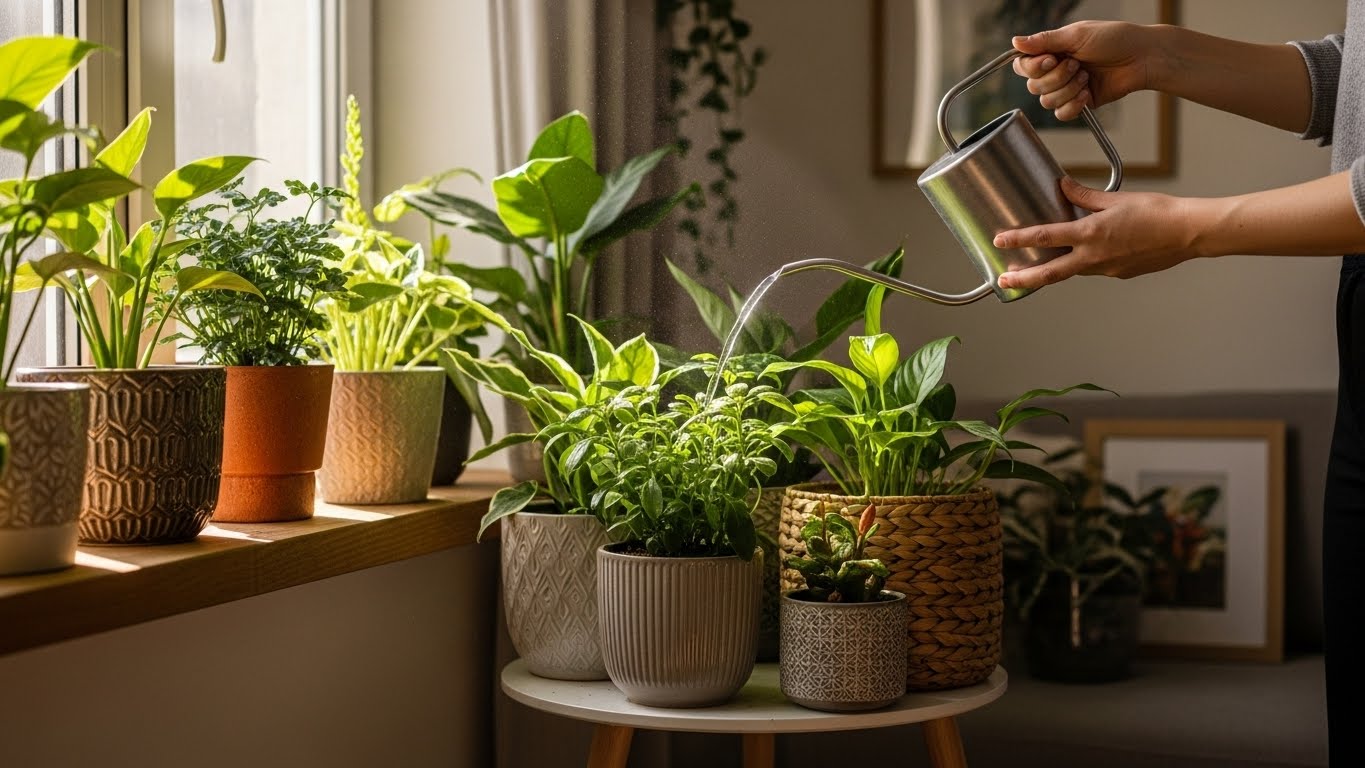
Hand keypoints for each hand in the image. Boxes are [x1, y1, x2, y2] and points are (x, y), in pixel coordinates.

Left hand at [993, 177, 1201, 290]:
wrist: (1187, 233)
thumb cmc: (1156, 211)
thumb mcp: (1115, 198)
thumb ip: (1084, 195)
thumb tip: (1062, 186)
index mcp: (1090, 234)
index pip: (1046, 237)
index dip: (1020, 239)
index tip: (1000, 239)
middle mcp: (1094, 256)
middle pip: (1050, 272)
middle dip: (1023, 277)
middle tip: (1003, 279)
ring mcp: (1106, 269)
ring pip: (1072, 270)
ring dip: (1052, 271)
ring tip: (1034, 269)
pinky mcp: (1118, 274)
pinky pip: (1093, 269)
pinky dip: (1082, 263)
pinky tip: (1085, 254)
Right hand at [1012, 21, 1157, 120]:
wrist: (1142, 58)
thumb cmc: (1115, 39)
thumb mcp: (1076, 35)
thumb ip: (1044, 40)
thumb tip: (1015, 41)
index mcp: (1052, 50)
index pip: (1023, 65)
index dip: (1032, 67)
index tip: (1050, 59)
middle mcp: (1056, 70)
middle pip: (1033, 86)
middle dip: (1056, 77)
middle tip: (1078, 65)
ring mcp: (1066, 88)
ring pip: (1047, 101)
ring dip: (1068, 89)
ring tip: (1087, 76)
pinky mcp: (1079, 103)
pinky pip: (1061, 114)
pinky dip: (1073, 105)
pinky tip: (1087, 93)